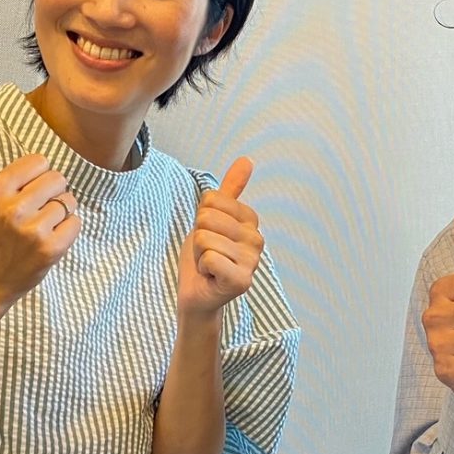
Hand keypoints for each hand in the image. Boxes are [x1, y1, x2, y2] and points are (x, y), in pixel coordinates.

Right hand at [0, 130, 79, 309]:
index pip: (38, 162)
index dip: (36, 176)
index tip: (24, 192)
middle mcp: (13, 209)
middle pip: (58, 179)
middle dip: (51, 193)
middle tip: (34, 211)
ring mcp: (33, 231)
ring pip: (69, 201)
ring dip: (60, 212)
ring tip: (40, 226)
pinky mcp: (51, 249)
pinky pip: (76, 223)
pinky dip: (68, 230)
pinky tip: (48, 239)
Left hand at [177, 157, 263, 317]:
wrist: (196, 294)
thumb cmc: (203, 256)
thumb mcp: (211, 218)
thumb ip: (229, 190)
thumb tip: (247, 160)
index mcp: (251, 220)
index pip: (211, 200)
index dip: (200, 219)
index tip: (209, 238)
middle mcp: (257, 239)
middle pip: (207, 218)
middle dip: (197, 238)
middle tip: (206, 254)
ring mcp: (252, 261)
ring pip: (205, 238)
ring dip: (198, 255)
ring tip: (208, 266)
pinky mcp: (243, 281)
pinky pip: (208, 258)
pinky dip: (202, 269)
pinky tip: (211, 278)